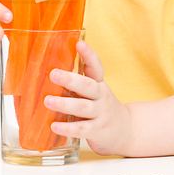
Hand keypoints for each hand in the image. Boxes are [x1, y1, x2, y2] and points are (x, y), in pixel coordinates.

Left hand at [44, 40, 132, 155]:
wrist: (126, 130)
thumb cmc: (102, 107)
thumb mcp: (95, 91)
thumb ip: (78, 83)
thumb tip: (49, 70)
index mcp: (99, 83)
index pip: (96, 67)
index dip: (89, 55)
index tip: (79, 44)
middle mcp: (101, 96)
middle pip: (87, 86)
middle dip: (70, 80)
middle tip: (53, 74)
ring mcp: (101, 113)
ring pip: (83, 107)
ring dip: (64, 104)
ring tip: (47, 101)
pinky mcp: (97, 131)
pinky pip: (82, 129)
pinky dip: (68, 128)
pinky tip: (54, 126)